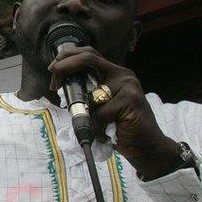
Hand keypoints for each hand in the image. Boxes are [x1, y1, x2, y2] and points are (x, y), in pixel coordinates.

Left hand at [48, 45, 181, 178]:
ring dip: (89, 114)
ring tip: (99, 127)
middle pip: (88, 58)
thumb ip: (88, 92)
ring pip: (91, 95)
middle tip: (54, 82)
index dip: (68, 57)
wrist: (147, 147)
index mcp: (114, 73)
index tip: (53, 69)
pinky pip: (100, 113)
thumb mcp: (101, 105)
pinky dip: (98, 126)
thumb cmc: (121, 128)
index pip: (88, 54)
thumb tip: (61, 84)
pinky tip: (108, 133)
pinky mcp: (131, 99)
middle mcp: (122, 74)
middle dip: (65, 67)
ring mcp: (128, 85)